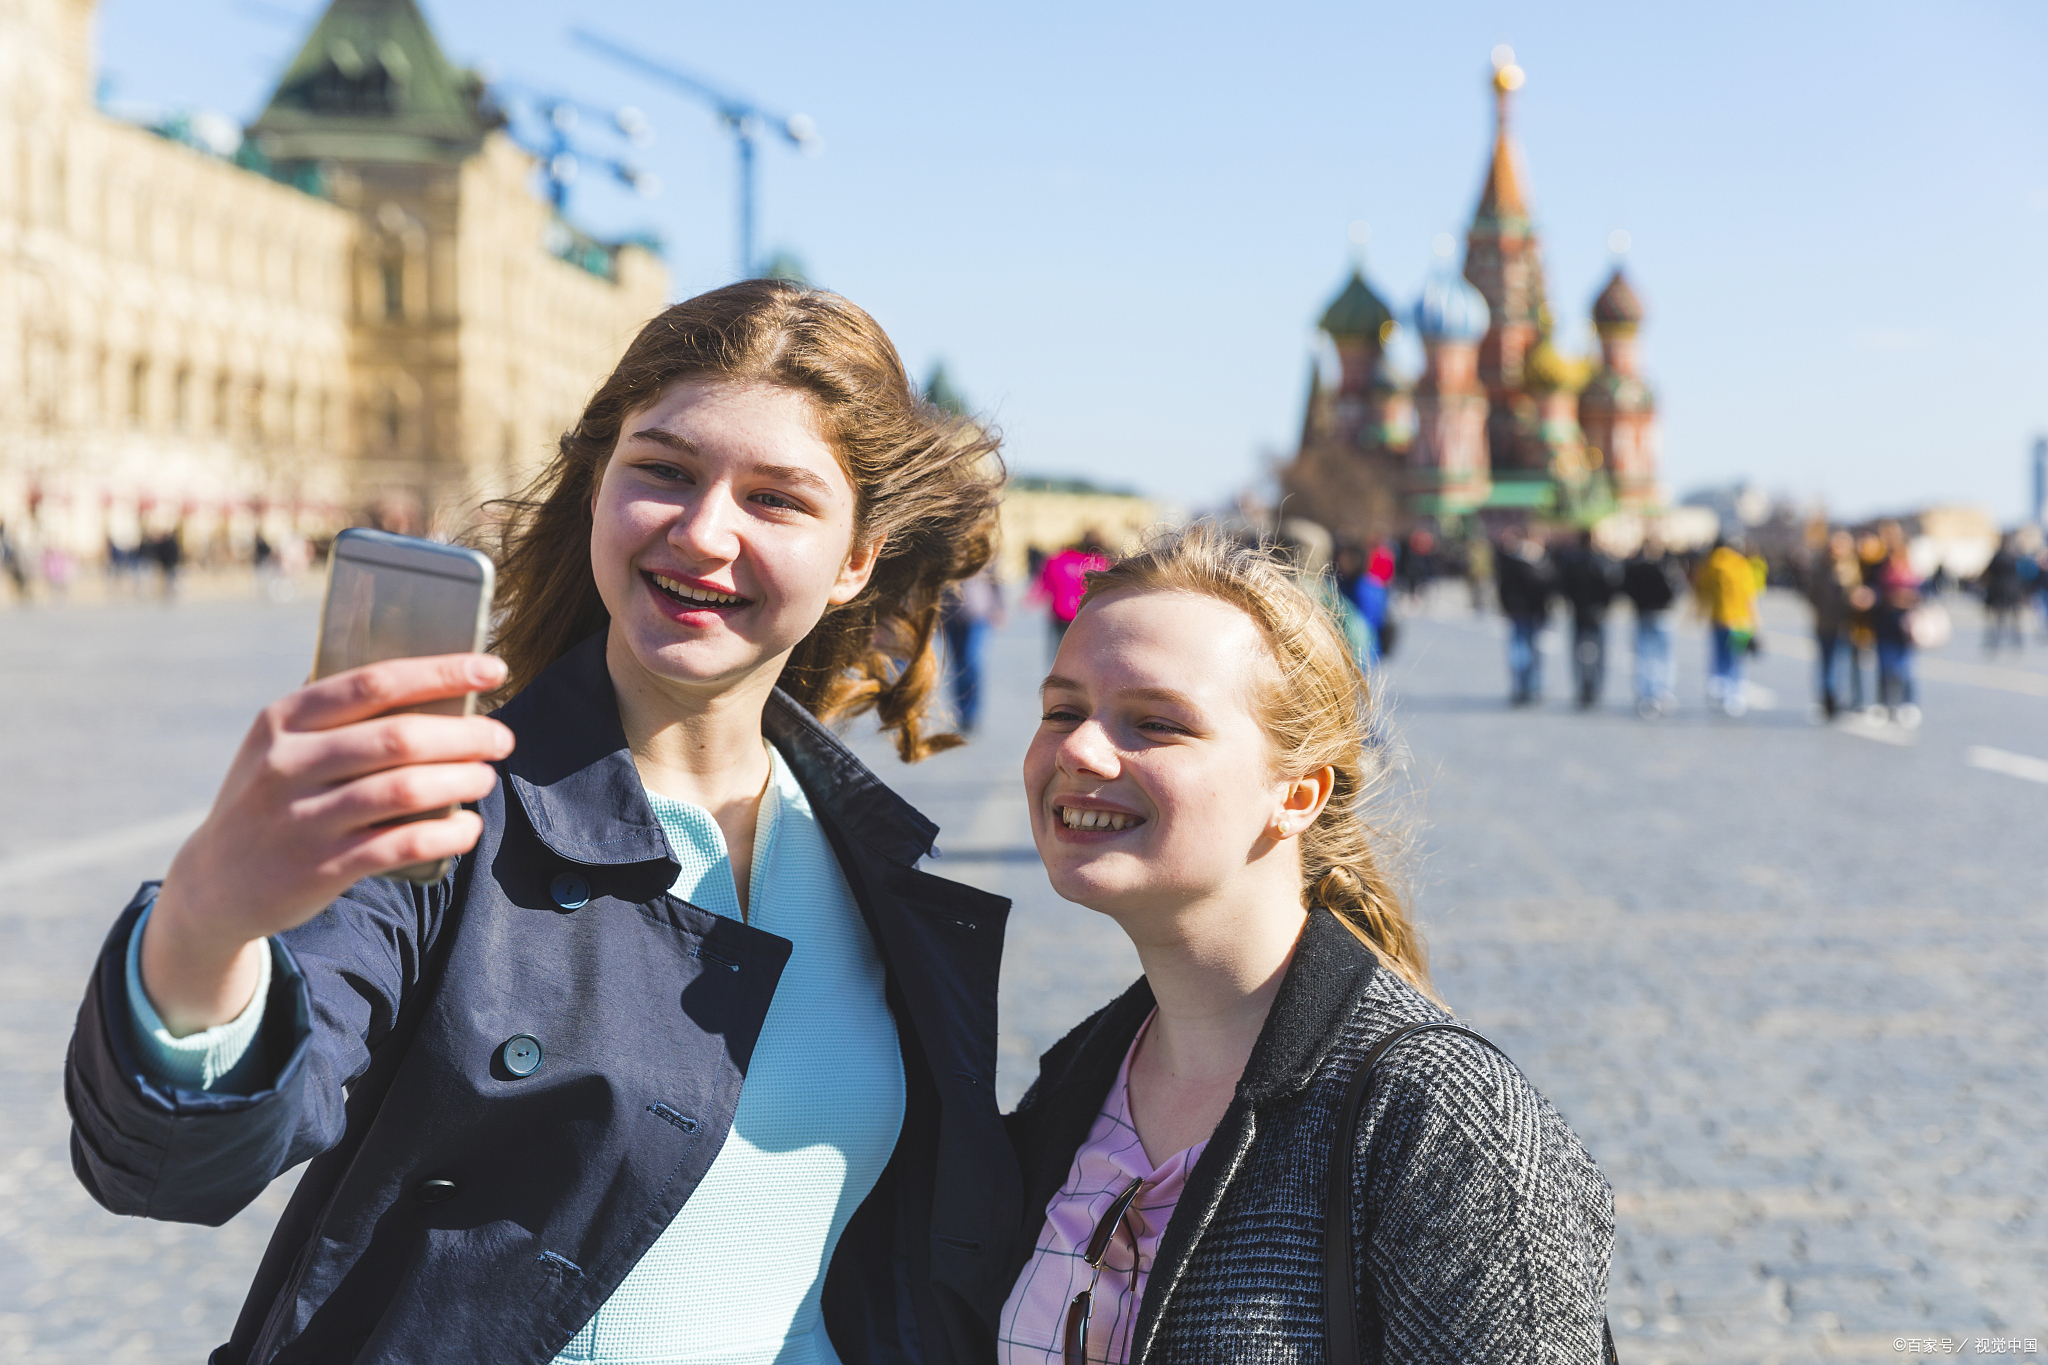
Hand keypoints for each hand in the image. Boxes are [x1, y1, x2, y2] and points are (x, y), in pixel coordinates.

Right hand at [141, 654, 513, 1034]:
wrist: (214, 884)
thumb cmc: (273, 799)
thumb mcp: (281, 747)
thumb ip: (338, 717)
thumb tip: (433, 683)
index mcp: (283, 720)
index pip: (375, 682)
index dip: (442, 672)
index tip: (494, 669)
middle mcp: (287, 765)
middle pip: (398, 738)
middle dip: (465, 734)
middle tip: (502, 738)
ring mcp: (300, 819)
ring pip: (404, 791)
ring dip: (461, 780)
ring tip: (487, 777)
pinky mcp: (318, 869)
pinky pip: (401, 846)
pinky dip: (446, 835)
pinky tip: (469, 828)